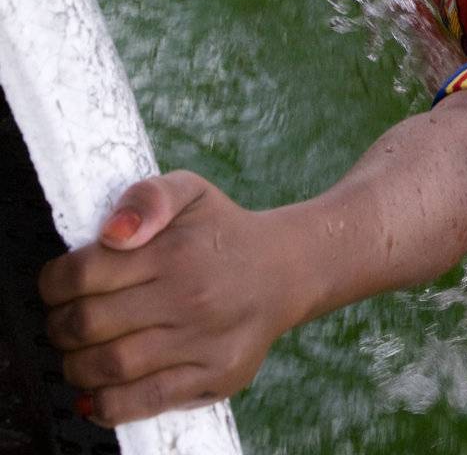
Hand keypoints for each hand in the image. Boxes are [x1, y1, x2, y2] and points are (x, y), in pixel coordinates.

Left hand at [39, 172, 295, 426]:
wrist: (284, 270)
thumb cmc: (221, 232)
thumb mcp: (191, 192)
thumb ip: (148, 196)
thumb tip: (111, 234)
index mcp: (174, 248)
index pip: (84, 272)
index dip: (53, 283)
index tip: (54, 287)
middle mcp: (188, 295)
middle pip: (89, 323)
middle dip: (59, 326)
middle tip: (62, 322)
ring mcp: (202, 340)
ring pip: (110, 366)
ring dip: (75, 365)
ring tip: (76, 353)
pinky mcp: (214, 376)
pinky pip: (144, 401)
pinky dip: (106, 405)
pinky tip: (93, 393)